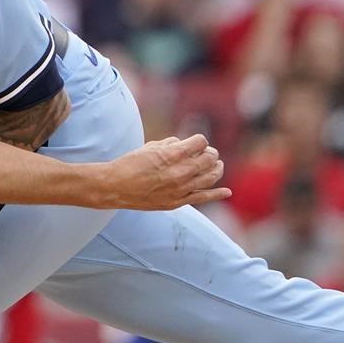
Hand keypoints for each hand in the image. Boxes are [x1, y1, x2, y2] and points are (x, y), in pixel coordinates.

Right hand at [95, 134, 228, 210]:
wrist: (116, 187)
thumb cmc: (131, 163)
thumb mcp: (151, 146)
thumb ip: (171, 144)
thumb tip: (184, 145)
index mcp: (172, 154)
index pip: (200, 142)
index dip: (199, 140)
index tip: (195, 143)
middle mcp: (180, 171)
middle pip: (209, 158)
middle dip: (210, 153)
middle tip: (208, 153)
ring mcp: (180, 188)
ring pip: (210, 177)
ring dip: (216, 169)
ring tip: (217, 165)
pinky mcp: (177, 202)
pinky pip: (203, 197)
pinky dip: (217, 194)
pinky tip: (227, 192)